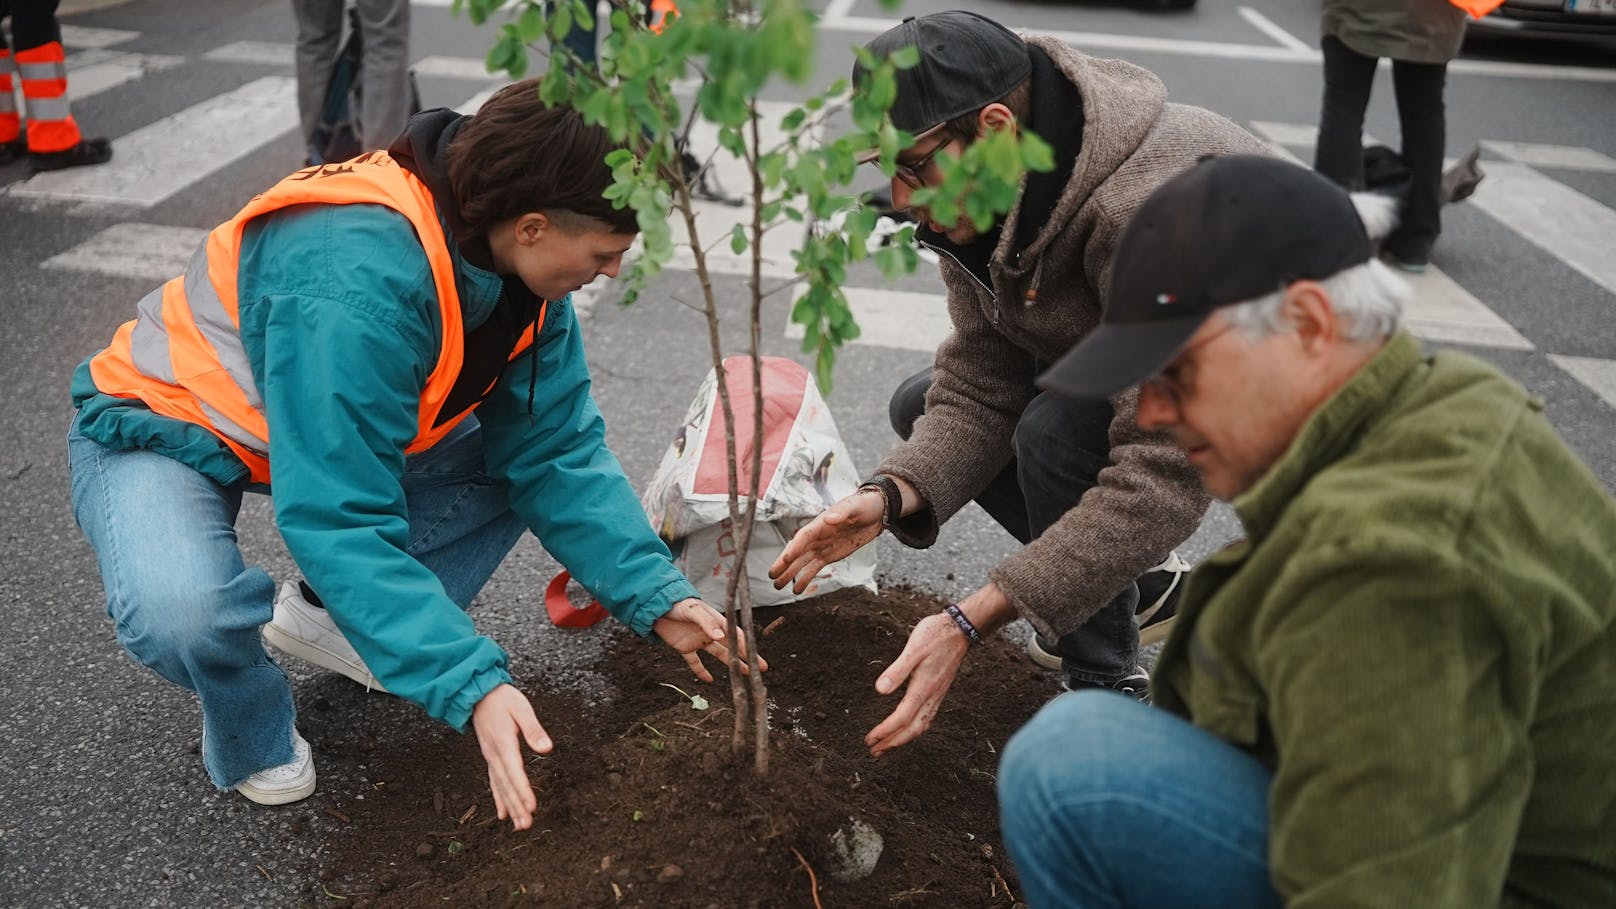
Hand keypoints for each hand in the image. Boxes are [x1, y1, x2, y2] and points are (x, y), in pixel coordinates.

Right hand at [471, 683, 552, 830]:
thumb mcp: (521, 708)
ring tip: (520, 826)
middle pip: (507, 784)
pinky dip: (499, 799)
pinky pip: (494, 783)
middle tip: (526, 825)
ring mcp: (490, 758)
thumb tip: (547, 749)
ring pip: (500, 787)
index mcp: (503, 742)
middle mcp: (494, 754)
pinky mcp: (490, 758)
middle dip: (517, 806)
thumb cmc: (502, 699)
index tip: (531, 806)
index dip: (523, 790)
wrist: (478, 694)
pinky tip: (504, 814)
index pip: (515, 771)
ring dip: (510, 807)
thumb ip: (534, 729)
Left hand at [652, 597, 767, 682]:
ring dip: (731, 664)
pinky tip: (709, 680)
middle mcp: (710, 632)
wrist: (655, 606)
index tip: (755, 655)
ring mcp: (698, 640)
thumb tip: (721, 636)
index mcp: (715, 620)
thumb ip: (706, 622)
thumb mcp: (692, 610)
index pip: (735, 634)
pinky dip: (701, 671)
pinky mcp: (685, 647)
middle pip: (732, 646)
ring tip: (744, 673)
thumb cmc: (677, 603)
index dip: (745, 645)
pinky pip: (695, 662)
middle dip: (747, 656)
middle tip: (760, 668)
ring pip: (719, 654)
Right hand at [768, 489, 884, 593]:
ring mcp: (821, 546)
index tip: (785, 559)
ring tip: (778, 586)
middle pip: (797, 551)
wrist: (875, 512)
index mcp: (821, 523)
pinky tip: (797, 590)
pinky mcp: (828, 555)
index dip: (794, 547)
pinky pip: (814, 568)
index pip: (803, 536)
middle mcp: (817, 536)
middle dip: (784, 563)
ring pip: (801, 562)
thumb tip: (829, 518)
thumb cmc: (864, 505)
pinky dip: (805, 579)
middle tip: (772, 575)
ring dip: (790, 574)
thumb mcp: (855, 507)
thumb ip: (842, 512)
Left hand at [863, 612, 970, 756]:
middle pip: (912, 729)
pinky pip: (927, 718)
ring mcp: (937, 695)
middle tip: (875, 751)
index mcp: (923, 688)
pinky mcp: (939, 692)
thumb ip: (897, 671)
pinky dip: (915, 729)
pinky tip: (907, 728)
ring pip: (921, 727)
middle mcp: (932, 696)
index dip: (885, 731)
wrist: (960, 630)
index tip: (870, 739)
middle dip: (893, 743)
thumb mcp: (913, 649)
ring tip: (887, 746)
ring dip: (903, 739)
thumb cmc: (935, 636)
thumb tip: (880, 691)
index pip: (902, 718)